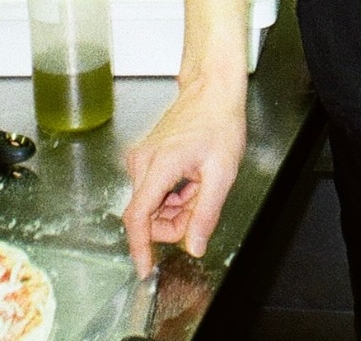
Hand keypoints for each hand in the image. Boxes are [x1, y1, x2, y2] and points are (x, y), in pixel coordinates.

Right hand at [121, 80, 246, 276]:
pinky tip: (190, 181)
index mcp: (159, 165)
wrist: (211, 91)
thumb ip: (206, 213)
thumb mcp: (222, 173)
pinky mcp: (143, 159)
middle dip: (173, 222)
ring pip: (150, 205)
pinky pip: (152, 192)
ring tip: (200, 186)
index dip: (140, 247)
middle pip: (146, 215)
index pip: (138, 217)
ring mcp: (139, 160)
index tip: (144, 269)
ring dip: (174, 208)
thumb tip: (195, 245)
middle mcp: (141, 163)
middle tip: (201, 206)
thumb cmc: (219, 123)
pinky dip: (171, 196)